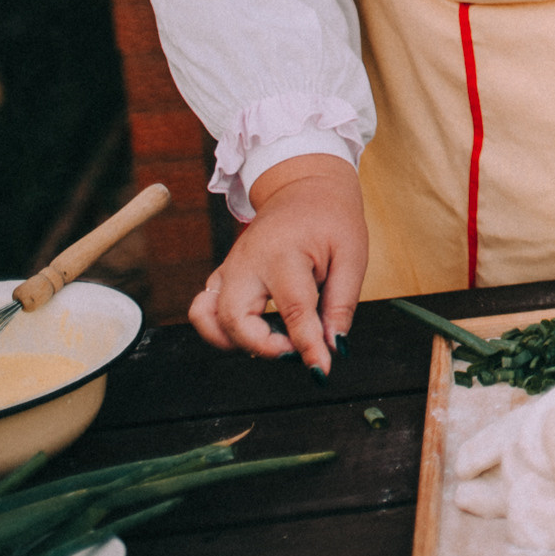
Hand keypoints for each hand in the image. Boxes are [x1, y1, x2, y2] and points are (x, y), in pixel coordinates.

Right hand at [188, 153, 365, 375]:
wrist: (305, 185)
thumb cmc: (332, 218)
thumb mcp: (352, 254)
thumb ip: (341, 303)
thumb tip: (334, 346)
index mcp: (284, 252)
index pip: (293, 310)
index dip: (307, 346)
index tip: (321, 369)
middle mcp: (248, 262)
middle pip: (236, 318)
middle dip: (264, 347)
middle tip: (297, 350)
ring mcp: (230, 268)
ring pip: (209, 317)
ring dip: (234, 343)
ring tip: (272, 343)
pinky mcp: (223, 274)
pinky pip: (202, 309)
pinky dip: (218, 331)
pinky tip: (251, 333)